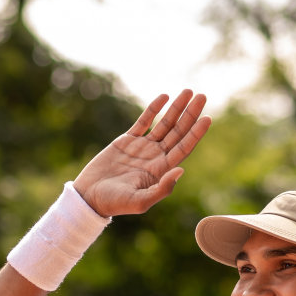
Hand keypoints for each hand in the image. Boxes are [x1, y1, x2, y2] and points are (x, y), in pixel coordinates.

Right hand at [72, 89, 210, 216]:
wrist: (89, 197)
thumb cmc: (114, 203)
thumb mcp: (140, 201)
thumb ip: (162, 189)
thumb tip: (181, 170)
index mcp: (161, 170)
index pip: (183, 148)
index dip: (196, 133)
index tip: (207, 118)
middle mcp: (155, 157)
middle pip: (178, 132)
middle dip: (190, 114)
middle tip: (202, 97)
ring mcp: (142, 147)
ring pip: (164, 124)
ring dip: (176, 108)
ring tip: (188, 92)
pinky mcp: (127, 141)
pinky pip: (143, 121)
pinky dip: (153, 109)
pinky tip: (164, 97)